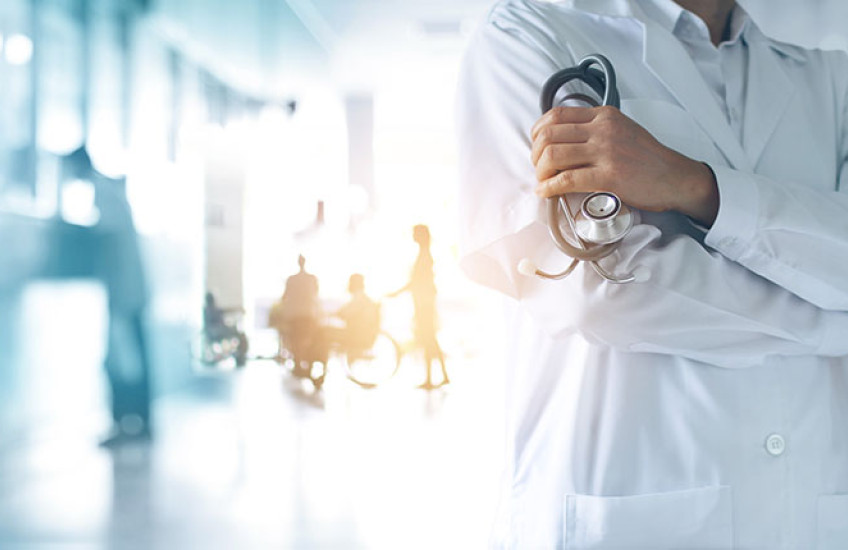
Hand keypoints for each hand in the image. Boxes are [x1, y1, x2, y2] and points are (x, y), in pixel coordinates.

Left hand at [530, 106, 718, 225]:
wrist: (674, 177)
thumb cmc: (647, 158)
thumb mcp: (621, 129)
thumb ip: (594, 129)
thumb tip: (562, 140)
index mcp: (604, 115)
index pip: (556, 115)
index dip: (537, 132)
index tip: (536, 147)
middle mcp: (603, 129)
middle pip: (549, 135)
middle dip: (535, 154)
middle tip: (538, 168)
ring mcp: (606, 151)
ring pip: (553, 156)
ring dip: (540, 171)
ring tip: (543, 181)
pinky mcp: (609, 176)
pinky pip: (567, 179)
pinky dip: (549, 187)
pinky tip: (545, 192)